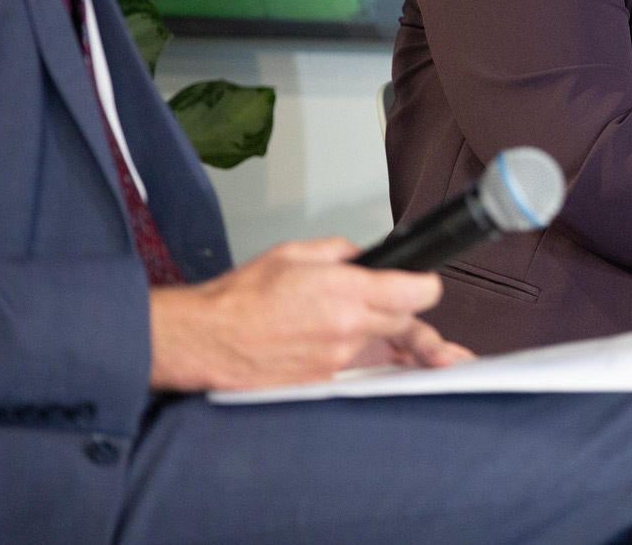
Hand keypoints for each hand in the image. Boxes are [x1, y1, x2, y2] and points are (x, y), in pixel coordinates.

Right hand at [148, 237, 473, 391]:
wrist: (206, 339)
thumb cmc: (242, 296)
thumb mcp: (296, 252)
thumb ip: (342, 252)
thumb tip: (365, 259)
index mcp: (348, 292)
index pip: (418, 294)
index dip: (425, 285)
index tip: (421, 282)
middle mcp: (349, 329)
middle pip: (406, 322)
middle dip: (399, 309)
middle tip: (386, 297)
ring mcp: (337, 359)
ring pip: (377, 343)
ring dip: (369, 330)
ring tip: (335, 317)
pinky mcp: (322, 380)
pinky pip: (350, 362)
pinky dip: (343, 349)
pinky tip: (319, 338)